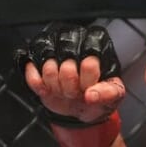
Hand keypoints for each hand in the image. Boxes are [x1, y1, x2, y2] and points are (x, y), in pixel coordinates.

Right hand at [15, 24, 126, 146]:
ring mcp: (53, 49)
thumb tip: (92, 95)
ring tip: (64, 89)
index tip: (90, 87)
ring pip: (48, 70)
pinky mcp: (36, 58)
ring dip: (57, 88)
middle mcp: (74, 41)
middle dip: (71, 88)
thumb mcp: (113, 95)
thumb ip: (109, 93)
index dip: (88, 81)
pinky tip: (49, 89)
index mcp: (97, 44)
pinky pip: (32, 74)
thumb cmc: (98, 94)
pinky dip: (40, 87)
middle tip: (76, 91)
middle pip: (67, 68)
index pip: (89, 63)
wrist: (79, 105)